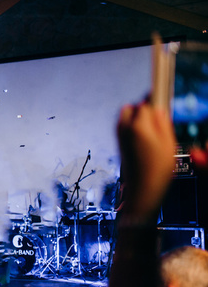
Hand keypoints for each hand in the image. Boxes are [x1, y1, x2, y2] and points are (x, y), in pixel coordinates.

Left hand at [116, 101, 175, 221]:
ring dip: (136, 118)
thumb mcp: (169, 143)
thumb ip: (163, 122)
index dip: (154, 101)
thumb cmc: (156, 170)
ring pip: (125, 116)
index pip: (145, 102)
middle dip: (143, 110)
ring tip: (150, 133)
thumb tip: (158, 108)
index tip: (160, 97)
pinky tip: (144, 140)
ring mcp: (118, 136)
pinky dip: (132, 127)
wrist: (141, 189)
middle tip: (156, 121)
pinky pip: (123, 127)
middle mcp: (124, 129)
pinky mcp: (118, 143)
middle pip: (132, 106)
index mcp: (138, 126)